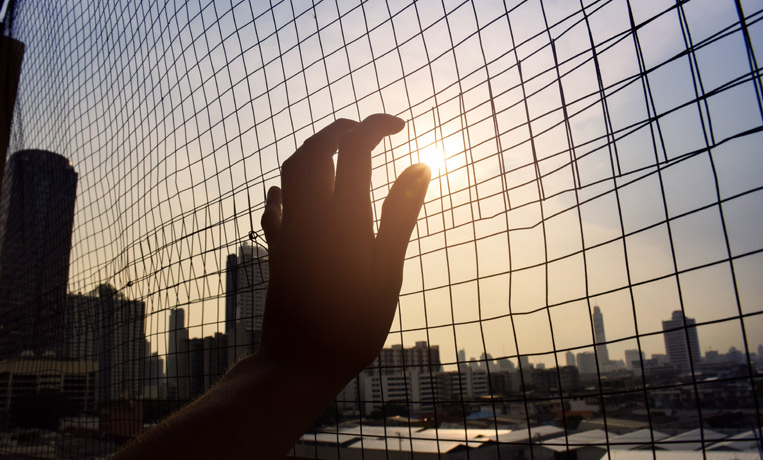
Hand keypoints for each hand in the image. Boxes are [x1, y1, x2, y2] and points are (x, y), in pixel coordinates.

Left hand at [259, 114, 430, 387]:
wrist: (300, 360)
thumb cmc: (354, 322)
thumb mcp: (388, 269)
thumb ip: (401, 214)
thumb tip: (420, 166)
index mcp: (344, 217)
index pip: (355, 149)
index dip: (375, 126)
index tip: (398, 125)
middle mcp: (311, 215)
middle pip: (315, 150)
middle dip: (339, 129)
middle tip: (366, 129)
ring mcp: (289, 231)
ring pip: (291, 172)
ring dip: (312, 151)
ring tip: (337, 150)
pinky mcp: (278, 249)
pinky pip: (275, 206)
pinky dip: (286, 188)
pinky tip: (290, 193)